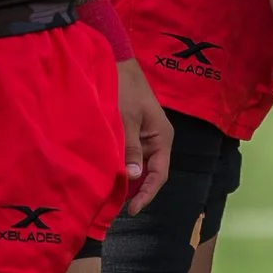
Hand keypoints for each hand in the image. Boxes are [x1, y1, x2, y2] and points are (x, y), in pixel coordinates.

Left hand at [116, 58, 173, 215]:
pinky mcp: (133, 132)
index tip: (132, 209)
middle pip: (149, 172)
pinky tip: (110, 173)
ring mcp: (144, 136)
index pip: (159, 174)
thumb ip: (130, 148)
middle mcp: (156, 140)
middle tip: (116, 205)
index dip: (146, 193)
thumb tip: (133, 176)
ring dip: (127, 177)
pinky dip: (122, 164)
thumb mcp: (126, 119)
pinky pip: (130, 154)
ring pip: (138, 165)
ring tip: (111, 194)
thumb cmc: (124, 88)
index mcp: (162, 137)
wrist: (116, 62)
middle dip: (136, 189)